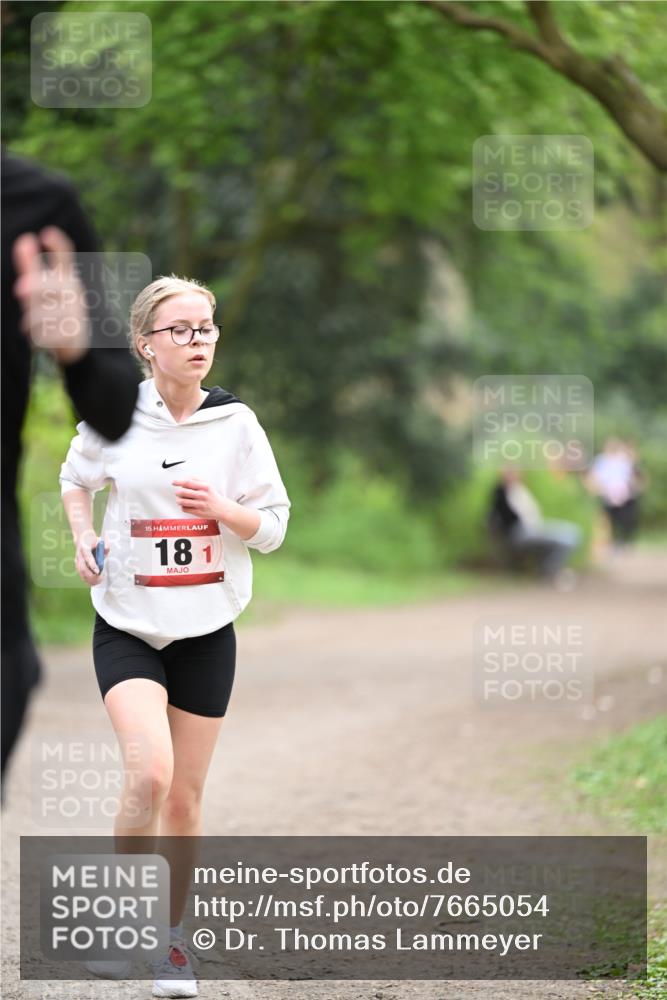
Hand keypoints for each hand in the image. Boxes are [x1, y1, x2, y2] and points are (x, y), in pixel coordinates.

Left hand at [13, 226, 89, 364]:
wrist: (74, 346)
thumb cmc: (53, 310)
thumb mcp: (40, 289)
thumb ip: (31, 266)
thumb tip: (25, 238)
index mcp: (66, 279)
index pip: (65, 258)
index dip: (57, 245)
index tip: (46, 233)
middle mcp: (75, 294)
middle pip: (55, 285)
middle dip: (36, 286)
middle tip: (18, 290)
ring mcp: (77, 315)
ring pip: (48, 313)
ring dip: (32, 321)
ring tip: (27, 327)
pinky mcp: (75, 336)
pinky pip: (52, 334)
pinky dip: (40, 337)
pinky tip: (37, 338)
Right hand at [74, 531, 109, 586]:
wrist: (82, 537)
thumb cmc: (93, 540)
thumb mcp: (101, 541)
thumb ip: (105, 546)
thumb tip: (106, 550)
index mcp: (85, 548)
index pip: (88, 557)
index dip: (93, 565)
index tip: (98, 572)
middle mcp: (79, 555)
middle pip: (83, 568)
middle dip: (91, 576)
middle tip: (100, 578)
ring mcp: (77, 559)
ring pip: (81, 572)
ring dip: (89, 579)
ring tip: (98, 582)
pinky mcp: (77, 563)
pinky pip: (81, 573)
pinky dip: (87, 578)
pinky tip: (94, 582)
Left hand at [172, 479, 228, 519]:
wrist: (221, 508)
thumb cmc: (212, 495)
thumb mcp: (207, 484)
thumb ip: (196, 480)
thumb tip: (184, 479)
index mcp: (204, 487)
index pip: (188, 483)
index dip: (179, 482)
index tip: (174, 482)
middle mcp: (203, 495)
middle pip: (183, 492)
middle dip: (177, 492)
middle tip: (177, 492)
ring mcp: (200, 504)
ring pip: (182, 501)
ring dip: (178, 500)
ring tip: (179, 499)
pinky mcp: (198, 512)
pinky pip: (185, 509)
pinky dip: (183, 506)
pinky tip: (186, 505)